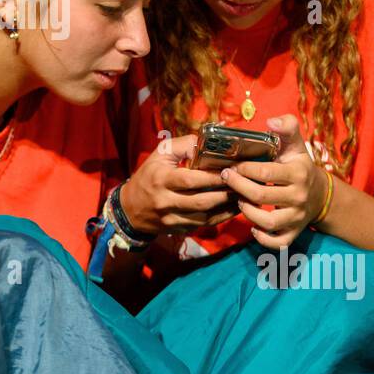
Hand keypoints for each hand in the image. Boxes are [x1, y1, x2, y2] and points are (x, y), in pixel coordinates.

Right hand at [119, 134, 236, 236]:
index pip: (189, 180)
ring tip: (243, 195)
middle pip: (201, 201)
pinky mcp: (179, 229)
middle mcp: (165, 201)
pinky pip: (204, 225)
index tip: (230, 170)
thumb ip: (182, 145)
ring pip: (205, 217)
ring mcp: (172, 218)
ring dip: (227, 207)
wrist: (131, 209)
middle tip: (243, 184)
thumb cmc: (149, 176)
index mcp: (160, 180)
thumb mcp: (159, 154)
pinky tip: (234, 207)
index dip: (212, 177)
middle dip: (225, 194)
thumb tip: (206, 143)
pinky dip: (222, 217)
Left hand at [221, 114, 326, 250]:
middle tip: (226, 179)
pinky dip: (263, 238)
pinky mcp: (294, 232)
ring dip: (248, 213)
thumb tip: (270, 121)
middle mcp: (298, 196)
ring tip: (239, 201)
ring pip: (269, 222)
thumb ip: (286, 126)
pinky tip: (252, 227)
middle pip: (262, 196)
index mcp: (297, 173)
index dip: (244, 169)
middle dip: (238, 187)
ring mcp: (297, 217)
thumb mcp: (295, 144)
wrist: (319, 193)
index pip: (265, 172)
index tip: (232, 165)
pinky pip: (278, 243)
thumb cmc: (298, 165)